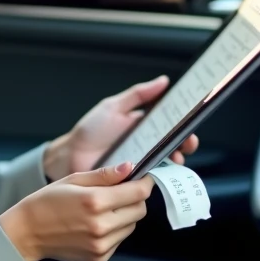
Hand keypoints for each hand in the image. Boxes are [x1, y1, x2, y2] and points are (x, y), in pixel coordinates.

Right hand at [0, 162, 153, 260]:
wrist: (27, 232)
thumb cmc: (47, 201)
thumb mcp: (74, 180)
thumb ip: (105, 175)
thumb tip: (129, 168)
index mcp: (95, 202)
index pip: (138, 192)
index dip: (145, 183)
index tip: (144, 177)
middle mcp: (101, 226)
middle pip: (140, 210)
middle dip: (135, 198)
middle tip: (121, 191)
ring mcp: (101, 245)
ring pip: (132, 225)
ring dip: (125, 215)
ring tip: (103, 209)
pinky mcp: (100, 258)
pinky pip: (120, 240)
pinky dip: (115, 230)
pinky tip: (95, 224)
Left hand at [42, 75, 199, 180]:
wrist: (68, 157)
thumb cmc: (89, 131)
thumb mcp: (113, 107)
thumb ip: (138, 95)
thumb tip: (164, 81)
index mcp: (143, 126)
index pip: (170, 124)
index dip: (184, 125)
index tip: (191, 124)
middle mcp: (146, 145)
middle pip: (174, 144)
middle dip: (186, 144)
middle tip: (187, 144)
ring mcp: (141, 162)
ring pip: (167, 162)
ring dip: (176, 160)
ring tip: (176, 158)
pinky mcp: (134, 179)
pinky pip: (152, 178)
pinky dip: (160, 176)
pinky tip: (161, 172)